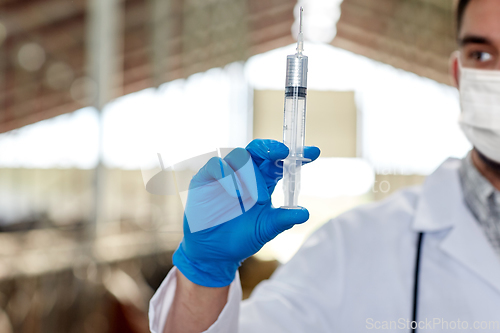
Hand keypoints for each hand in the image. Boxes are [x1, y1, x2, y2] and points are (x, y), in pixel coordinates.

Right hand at [173, 139, 320, 286]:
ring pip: (240, 156)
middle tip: (283, 153)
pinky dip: (226, 174)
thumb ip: (283, 220)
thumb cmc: (241, 238)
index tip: (314, 152)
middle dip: (272, 148)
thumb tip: (305, 213)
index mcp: (263, 181)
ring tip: (257, 197)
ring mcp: (225, 174)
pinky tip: (235, 192)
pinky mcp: (206, 178)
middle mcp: (245, 173)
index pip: (280, 163)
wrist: (214, 253)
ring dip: (250, 172)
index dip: (297, 155)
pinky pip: (216, 165)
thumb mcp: (265, 229)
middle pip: (259, 150)